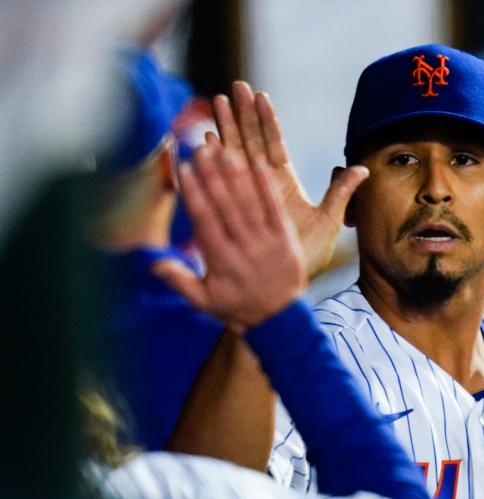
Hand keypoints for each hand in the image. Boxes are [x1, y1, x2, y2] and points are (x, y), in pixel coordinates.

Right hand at [152, 144, 368, 330]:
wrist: (280, 321)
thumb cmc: (238, 307)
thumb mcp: (204, 300)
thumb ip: (178, 280)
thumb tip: (151, 263)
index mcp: (220, 258)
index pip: (204, 218)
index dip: (193, 191)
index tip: (184, 168)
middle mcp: (243, 246)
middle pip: (225, 204)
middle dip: (211, 173)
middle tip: (200, 146)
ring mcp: (266, 240)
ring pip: (249, 201)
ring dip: (235, 172)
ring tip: (222, 147)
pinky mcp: (286, 237)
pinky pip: (274, 207)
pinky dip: (265, 184)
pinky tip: (256, 162)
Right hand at [209, 81, 347, 277]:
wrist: (283, 291)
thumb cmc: (306, 258)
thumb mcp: (330, 221)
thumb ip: (343, 193)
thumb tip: (363, 168)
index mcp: (285, 184)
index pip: (274, 145)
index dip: (267, 121)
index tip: (260, 95)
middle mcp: (265, 187)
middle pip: (251, 143)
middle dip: (241, 116)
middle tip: (232, 88)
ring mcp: (248, 198)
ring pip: (234, 158)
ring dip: (224, 130)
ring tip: (214, 103)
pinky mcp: (235, 211)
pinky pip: (223, 183)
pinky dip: (214, 162)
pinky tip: (206, 140)